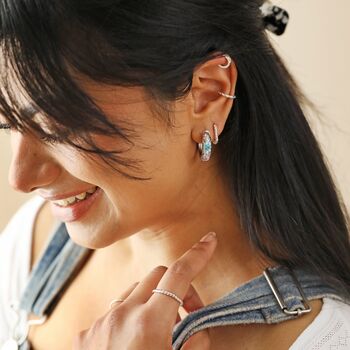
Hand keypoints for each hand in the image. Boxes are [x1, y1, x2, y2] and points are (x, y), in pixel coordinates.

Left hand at [73, 231, 217, 349]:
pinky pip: (115, 310)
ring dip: (153, 302)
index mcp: (147, 324)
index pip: (178, 275)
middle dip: (177, 287)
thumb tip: (195, 330)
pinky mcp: (85, 333)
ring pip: (134, 292)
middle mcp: (120, 315)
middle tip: (188, 314)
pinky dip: (130, 316)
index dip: (197, 255)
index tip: (208, 241)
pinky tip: (133, 341)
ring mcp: (99, 322)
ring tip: (160, 332)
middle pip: (156, 277)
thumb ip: (194, 345)